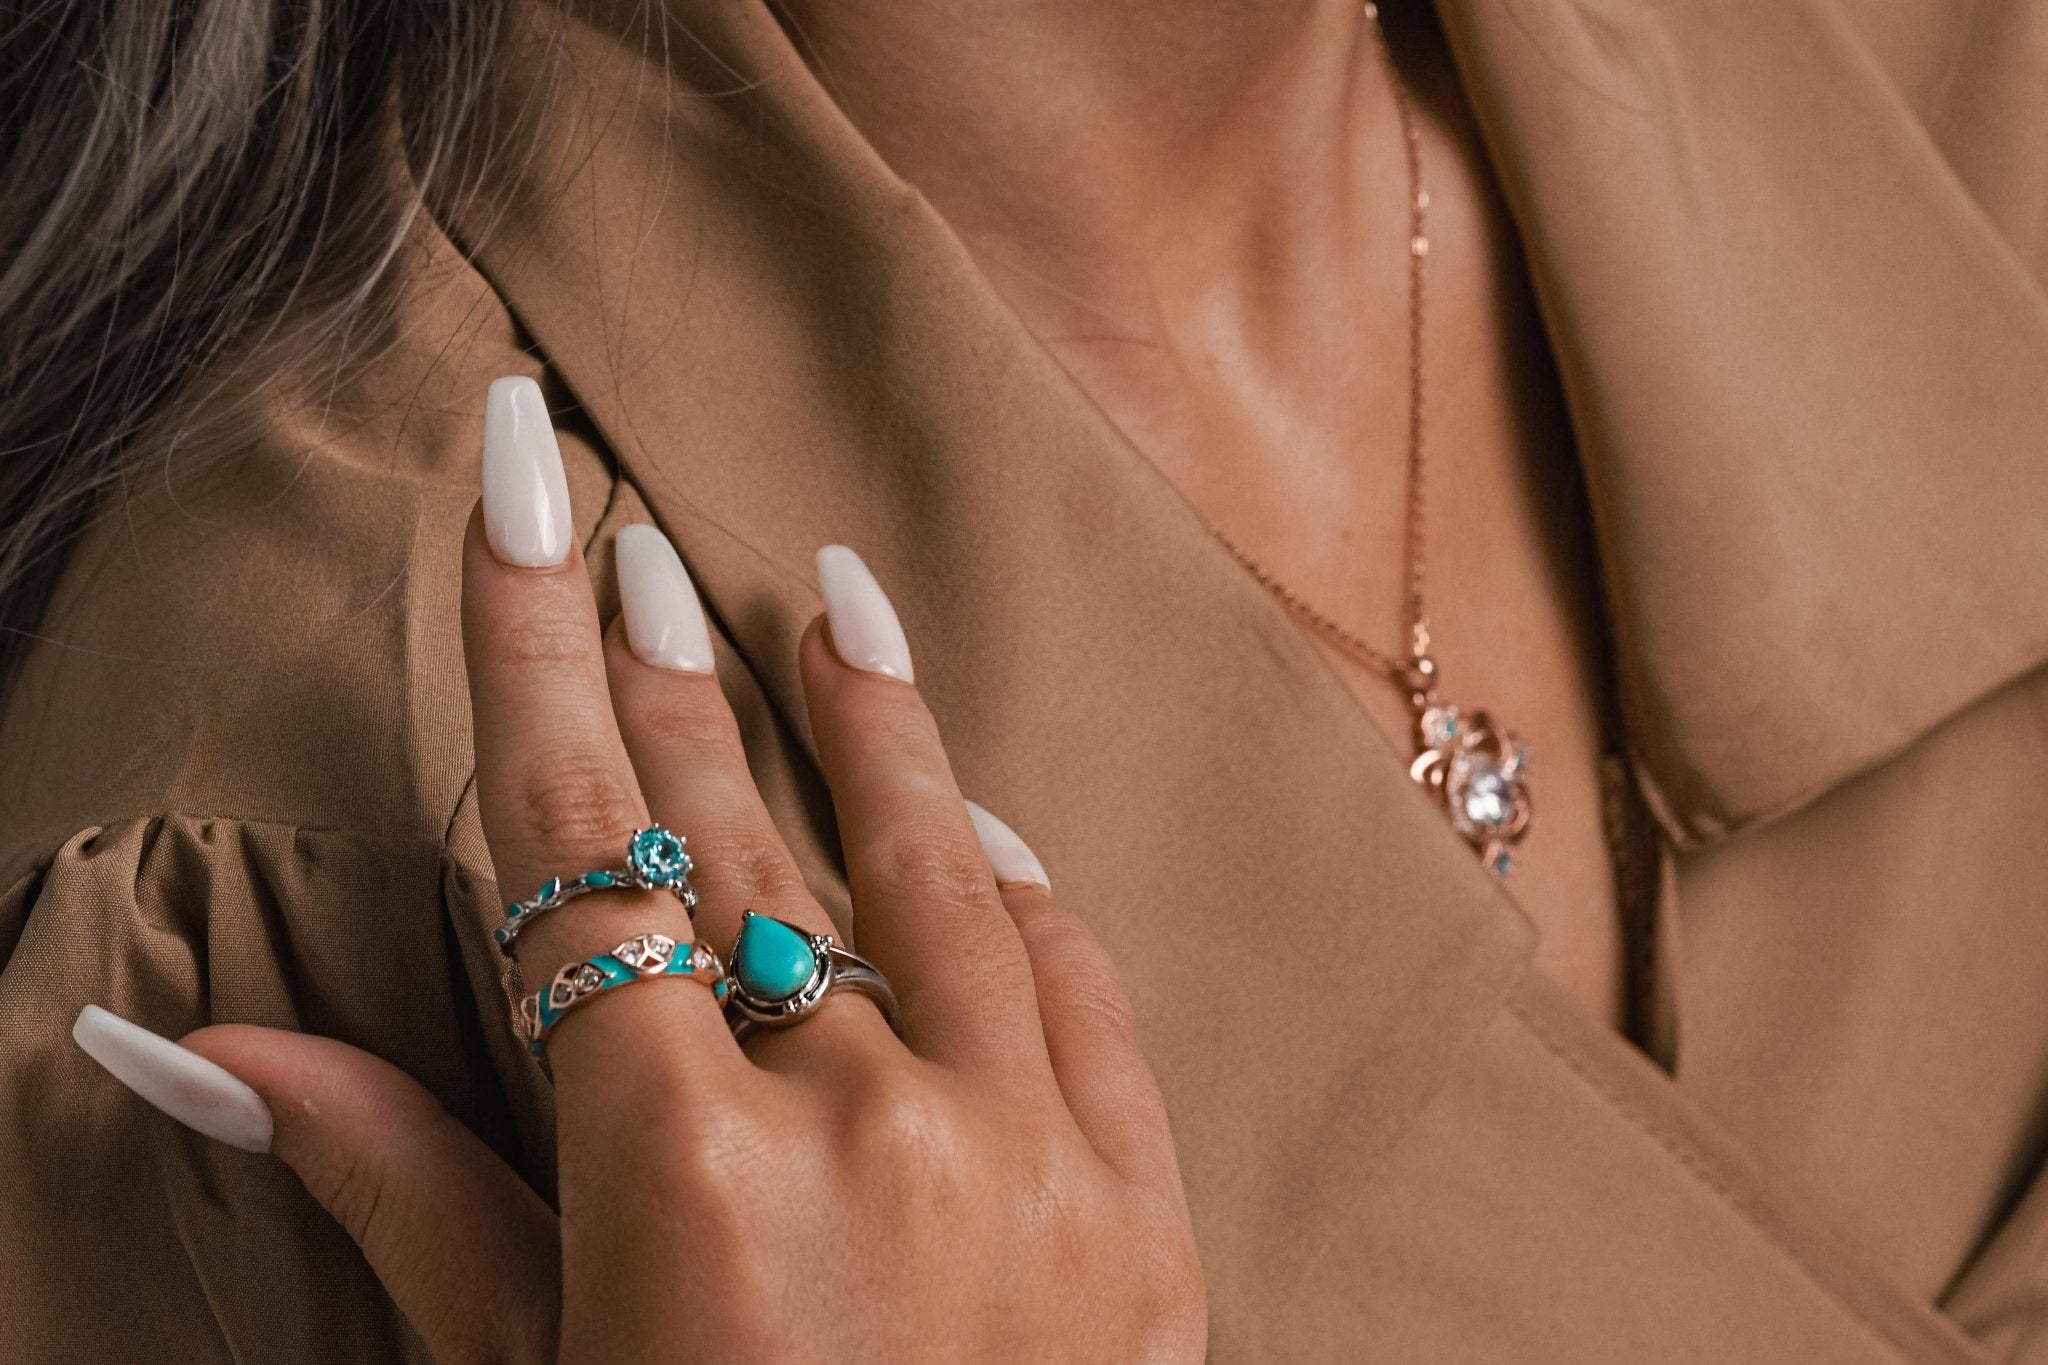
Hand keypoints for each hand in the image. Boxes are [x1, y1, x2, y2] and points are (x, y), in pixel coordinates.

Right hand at [76, 376, 1205, 1363]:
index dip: (529, 652)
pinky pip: (1078, 984)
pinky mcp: (1146, 1207)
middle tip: (633, 539)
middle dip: (665, 678)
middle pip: (736, 839)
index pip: (575, 848)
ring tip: (826, 591)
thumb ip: (400, 1196)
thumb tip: (214, 1050)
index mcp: (683, 1177)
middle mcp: (865, 1129)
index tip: (524, 489)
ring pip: (930, 872)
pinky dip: (1021, 887)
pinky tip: (976, 807)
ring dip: (871, 723)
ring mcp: (1030, 1156)